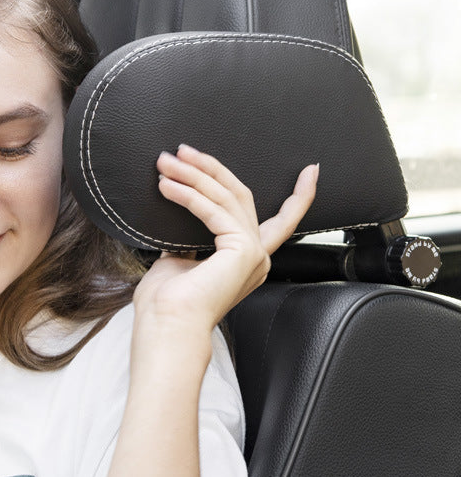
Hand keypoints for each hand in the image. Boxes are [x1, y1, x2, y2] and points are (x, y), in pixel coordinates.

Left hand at [132, 145, 317, 356]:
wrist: (167, 325)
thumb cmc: (166, 302)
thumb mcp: (181, 258)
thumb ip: (190, 237)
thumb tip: (178, 210)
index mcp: (246, 260)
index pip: (281, 222)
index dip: (299, 197)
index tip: (312, 171)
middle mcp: (256, 256)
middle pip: (241, 196)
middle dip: (211, 168)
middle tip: (181, 151)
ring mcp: (253, 253)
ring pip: (226, 197)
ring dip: (193, 175)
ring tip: (164, 163)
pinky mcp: (242, 250)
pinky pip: (213, 210)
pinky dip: (188, 195)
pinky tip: (166, 187)